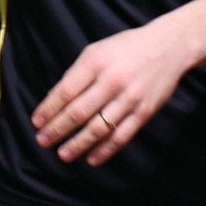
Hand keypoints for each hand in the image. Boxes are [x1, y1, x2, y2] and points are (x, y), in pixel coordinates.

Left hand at [31, 21, 192, 167]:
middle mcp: (111, 80)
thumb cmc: (126, 48)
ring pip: (99, 128)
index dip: (49, 109)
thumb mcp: (97, 50)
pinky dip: (105, 150)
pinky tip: (91, 159)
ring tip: (63, 154)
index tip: (36, 122)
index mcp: (95, 62)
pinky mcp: (144, 111)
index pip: (66, 91)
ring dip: (78, 144)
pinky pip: (122, 135)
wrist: (169, 47)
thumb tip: (55, 100)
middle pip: (79, 112)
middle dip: (58, 129)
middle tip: (42, 141)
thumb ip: (77, 74)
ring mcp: (129, 98)